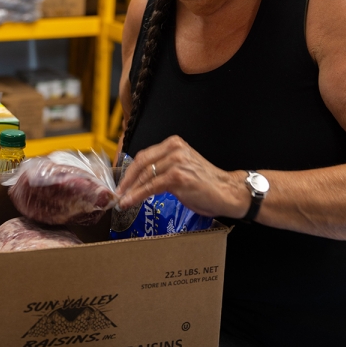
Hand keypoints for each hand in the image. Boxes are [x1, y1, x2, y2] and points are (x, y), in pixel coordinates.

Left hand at [116, 135, 246, 217]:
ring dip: (130, 190)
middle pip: (141, 163)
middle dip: (126, 180)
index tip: (120, 182)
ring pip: (145, 176)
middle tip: (117, 193)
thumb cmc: (206, 184)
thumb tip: (139, 180)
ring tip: (121, 200)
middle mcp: (175, 149)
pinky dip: (137, 195)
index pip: (144, 155)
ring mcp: (177, 162)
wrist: (228, 192)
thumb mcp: (182, 169)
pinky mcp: (178, 177)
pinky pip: (151, 186)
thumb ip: (163, 168)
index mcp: (174, 144)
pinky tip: (130, 202)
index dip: (129, 170)